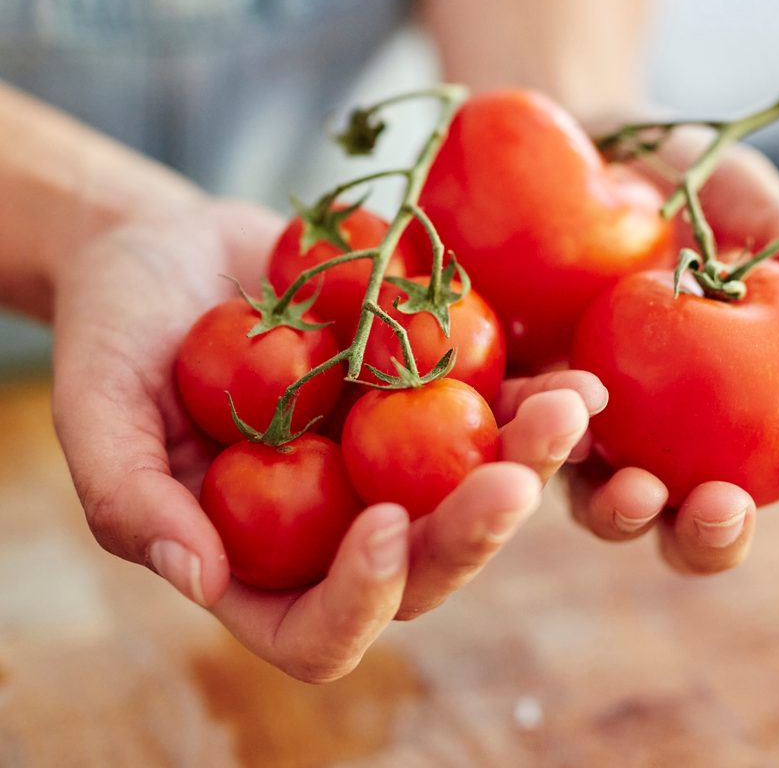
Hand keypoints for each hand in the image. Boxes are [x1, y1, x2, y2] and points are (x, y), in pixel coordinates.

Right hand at [50, 195, 598, 681]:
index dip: (358, 599)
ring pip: (475, 495)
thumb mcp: (99, 410)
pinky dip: (533, 399)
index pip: (320, 630)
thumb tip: (200, 581)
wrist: (172, 250)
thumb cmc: (117, 332)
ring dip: (531, 463)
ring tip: (572, 409)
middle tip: (514, 480)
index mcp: (262, 563)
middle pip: (423, 570)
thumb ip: (132, 500)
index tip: (381, 525)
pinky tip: (576, 373)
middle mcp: (338, 527)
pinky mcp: (425, 401)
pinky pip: (491, 415)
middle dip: (474, 533)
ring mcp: (390, 466)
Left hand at [563, 131, 778, 573]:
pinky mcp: (525, 407)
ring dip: (627, 515)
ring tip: (636, 490)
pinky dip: (546, 447)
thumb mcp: (728, 188)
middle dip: (715, 533)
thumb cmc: (669, 173)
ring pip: (610, 507)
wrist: (569, 149)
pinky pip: (531, 445)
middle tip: (722, 505)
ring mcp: (594, 428)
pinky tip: (561, 426)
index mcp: (743, 392)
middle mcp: (670, 430)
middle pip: (699, 516)